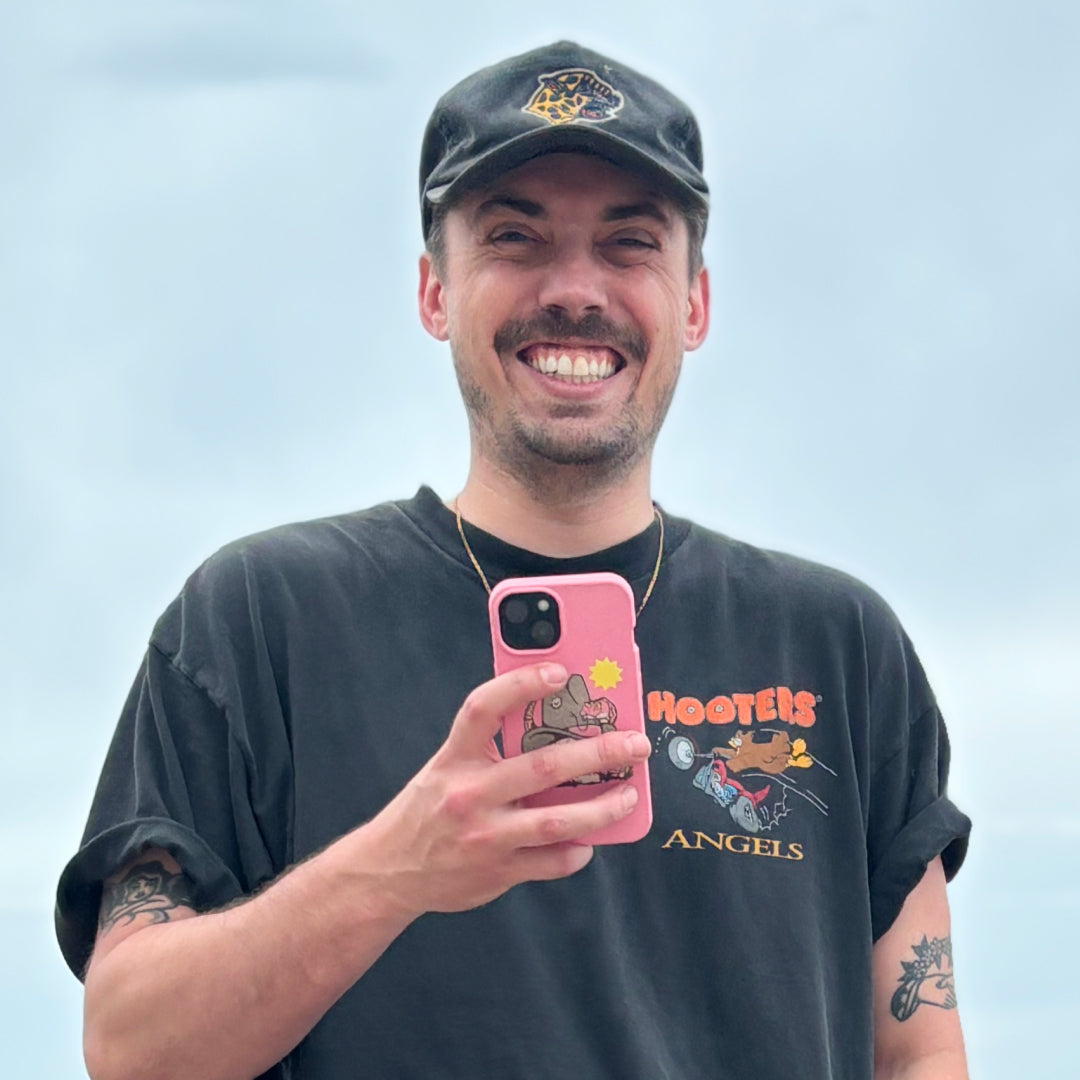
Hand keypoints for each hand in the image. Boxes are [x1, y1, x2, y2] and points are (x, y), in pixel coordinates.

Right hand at [364, 662, 650, 917]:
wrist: (387, 872)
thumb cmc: (429, 808)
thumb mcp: (446, 767)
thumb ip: (489, 747)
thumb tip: (553, 720)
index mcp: (454, 758)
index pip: (483, 709)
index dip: (521, 685)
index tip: (559, 671)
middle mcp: (468, 795)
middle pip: (542, 766)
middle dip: (597, 753)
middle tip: (634, 744)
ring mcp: (484, 837)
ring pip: (557, 821)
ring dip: (602, 807)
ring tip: (629, 794)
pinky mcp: (496, 873)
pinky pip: (550, 862)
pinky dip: (576, 852)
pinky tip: (589, 842)